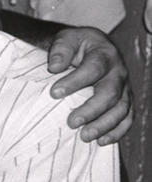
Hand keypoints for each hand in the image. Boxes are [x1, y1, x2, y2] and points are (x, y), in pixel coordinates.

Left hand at [45, 26, 130, 144]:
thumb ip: (60, 49)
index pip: (93, 68)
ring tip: (84, 136)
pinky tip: (102, 141)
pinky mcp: (125, 101)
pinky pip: (127, 118)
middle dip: (92, 109)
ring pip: (121, 109)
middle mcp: (118, 72)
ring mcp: (124, 88)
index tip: (54, 93)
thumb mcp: (66, 40)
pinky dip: (117, 131)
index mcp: (104, 54)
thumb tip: (54, 66)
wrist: (87, 50)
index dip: (75, 82)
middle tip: (71, 122)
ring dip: (104, 125)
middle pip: (111, 93)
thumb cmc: (74, 47)